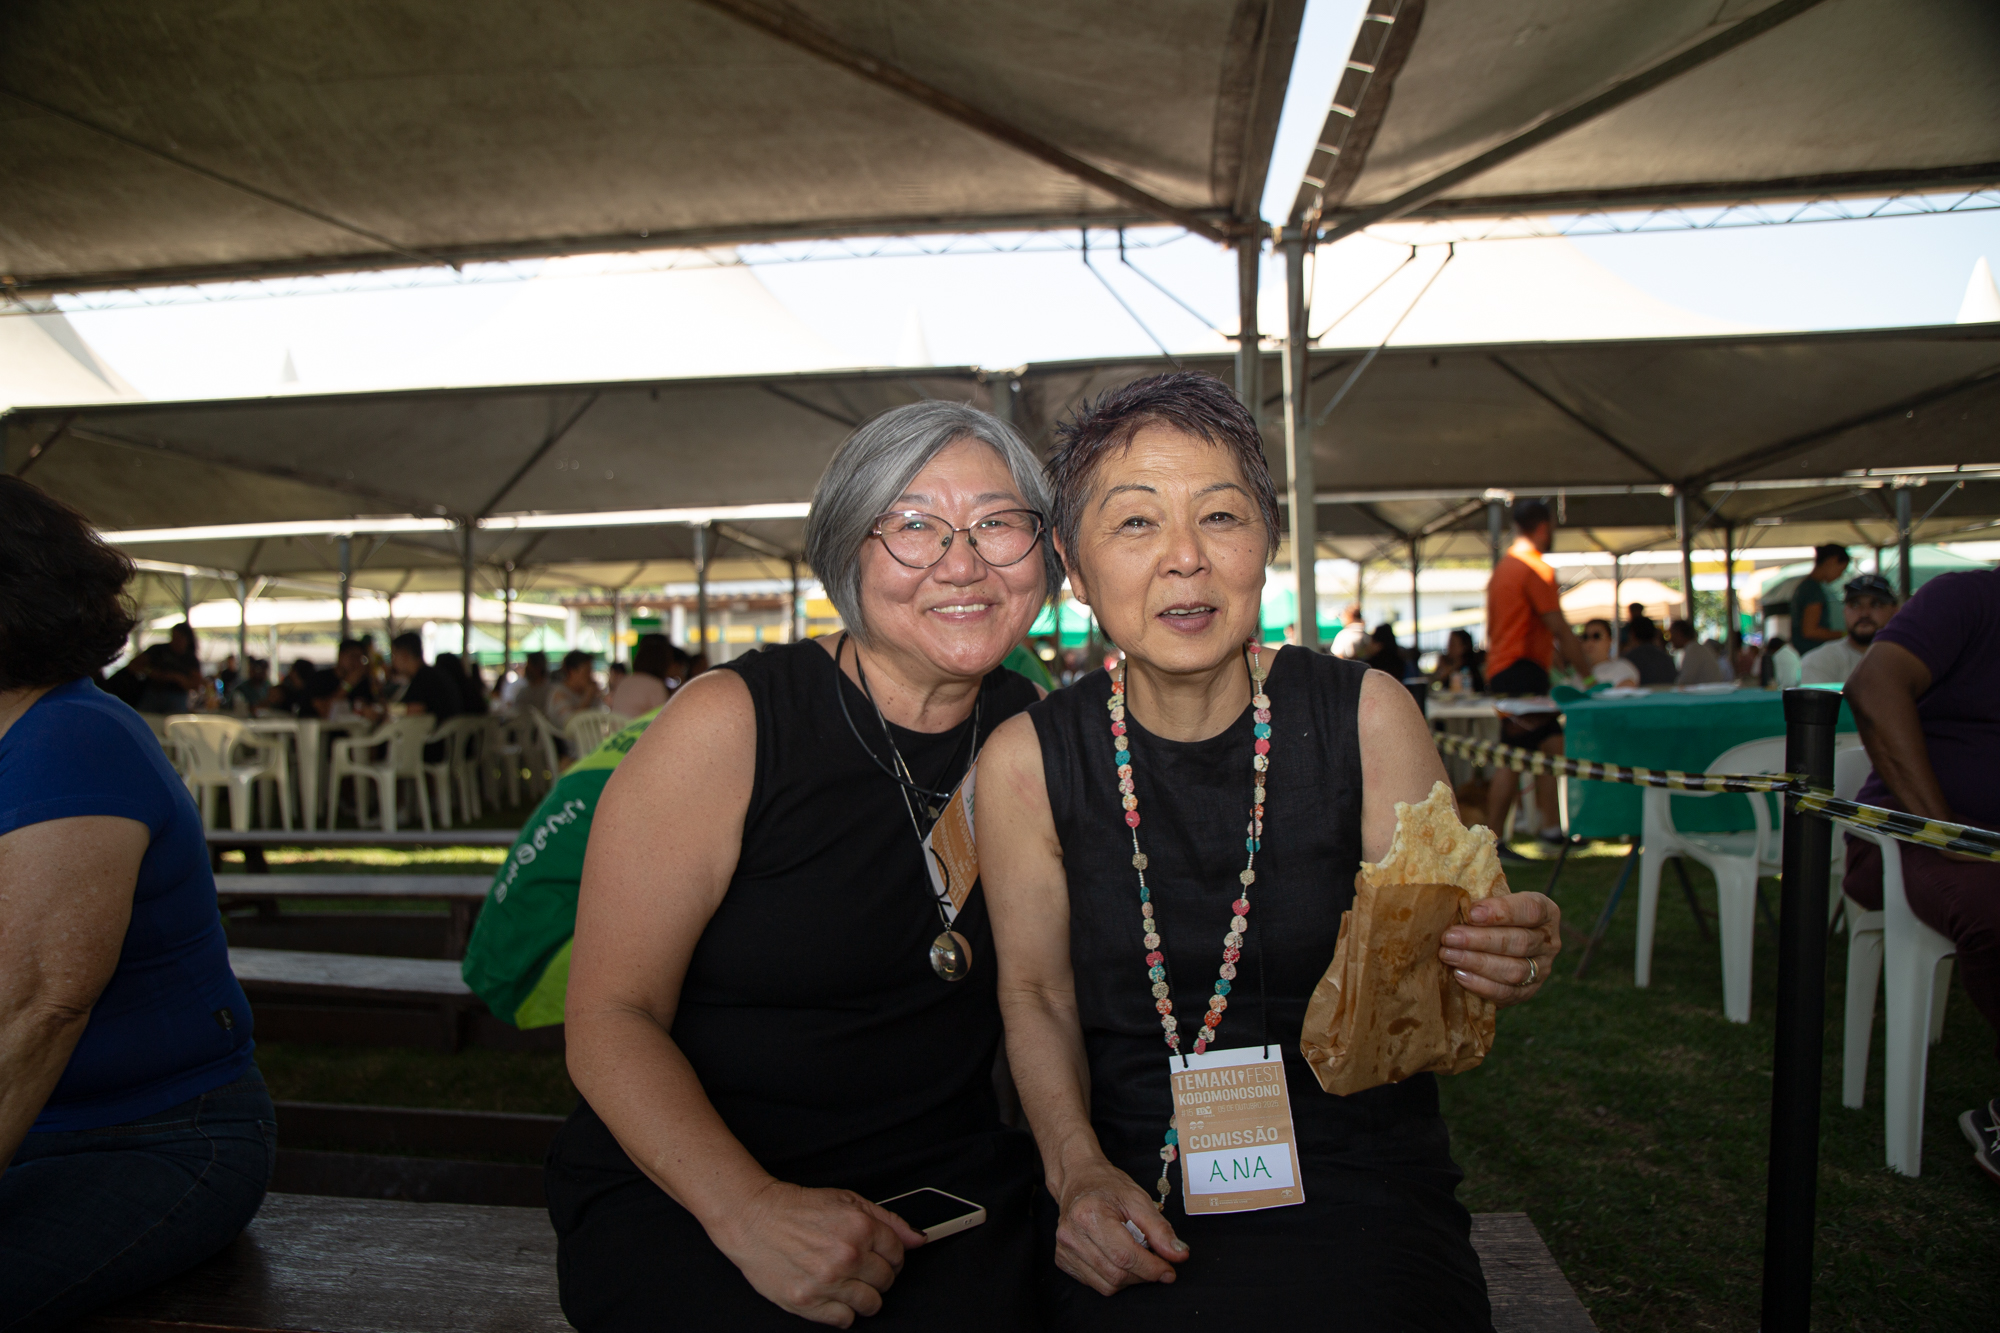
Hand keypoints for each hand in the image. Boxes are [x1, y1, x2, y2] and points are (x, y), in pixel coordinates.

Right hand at [708, 1178, 925, 1326]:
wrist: (754, 1219)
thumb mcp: (847, 1201)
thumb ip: (888, 1220)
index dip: (890, 1254)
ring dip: (864, 1296)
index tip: (879, 1255)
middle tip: (859, 1266)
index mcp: (859, 1228)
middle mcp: (846, 1256)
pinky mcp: (807, 1302)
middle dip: (878, 1274)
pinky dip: (843, 1311)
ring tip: (847, 1282)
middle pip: (887, 1280)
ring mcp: (827, 1281)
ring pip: (871, 1305)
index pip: (899, 1254)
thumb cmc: (798, 1209)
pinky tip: (832, 1294)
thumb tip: (919, 1238)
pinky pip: (844, 1320)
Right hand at [1051, 1155, 1187, 1294]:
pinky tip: (1118, 1259)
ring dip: (1130, 1278)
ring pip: (1107, 1284)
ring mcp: (1065, 1249)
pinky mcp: (1063, 1260)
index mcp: (1090, 1215)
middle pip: (1117, 1273)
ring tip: (1137, 1258)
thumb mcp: (1139, 1199)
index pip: (1125, 1256)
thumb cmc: (1108, 1186)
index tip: (1169, 1270)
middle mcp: (1072, 1235)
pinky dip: (1114, 1278)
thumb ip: (1160, 1229)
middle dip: (1144, 1274)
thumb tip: (1179, 1255)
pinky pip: (1096, 1284)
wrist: (1078, 1180)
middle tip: (1157, 1262)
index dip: (1152, 1268)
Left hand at [1440, 891, 1559, 1005]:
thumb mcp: (1489, 901)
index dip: (1502, 911)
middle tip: (1450, 937)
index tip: (1471, 913)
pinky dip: (1482, 985)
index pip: (1531, 909)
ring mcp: (1542, 969)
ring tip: (1449, 955)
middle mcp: (1549, 941)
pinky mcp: (1527, 992)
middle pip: (1520, 942)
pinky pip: (1507, 993)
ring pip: (1514, 970)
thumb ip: (1477, 896)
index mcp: (1546, 912)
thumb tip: (1451, 898)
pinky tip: (1460, 975)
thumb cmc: (1487, 915)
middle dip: (1481, 940)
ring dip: (1478, 963)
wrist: (1493, 945)